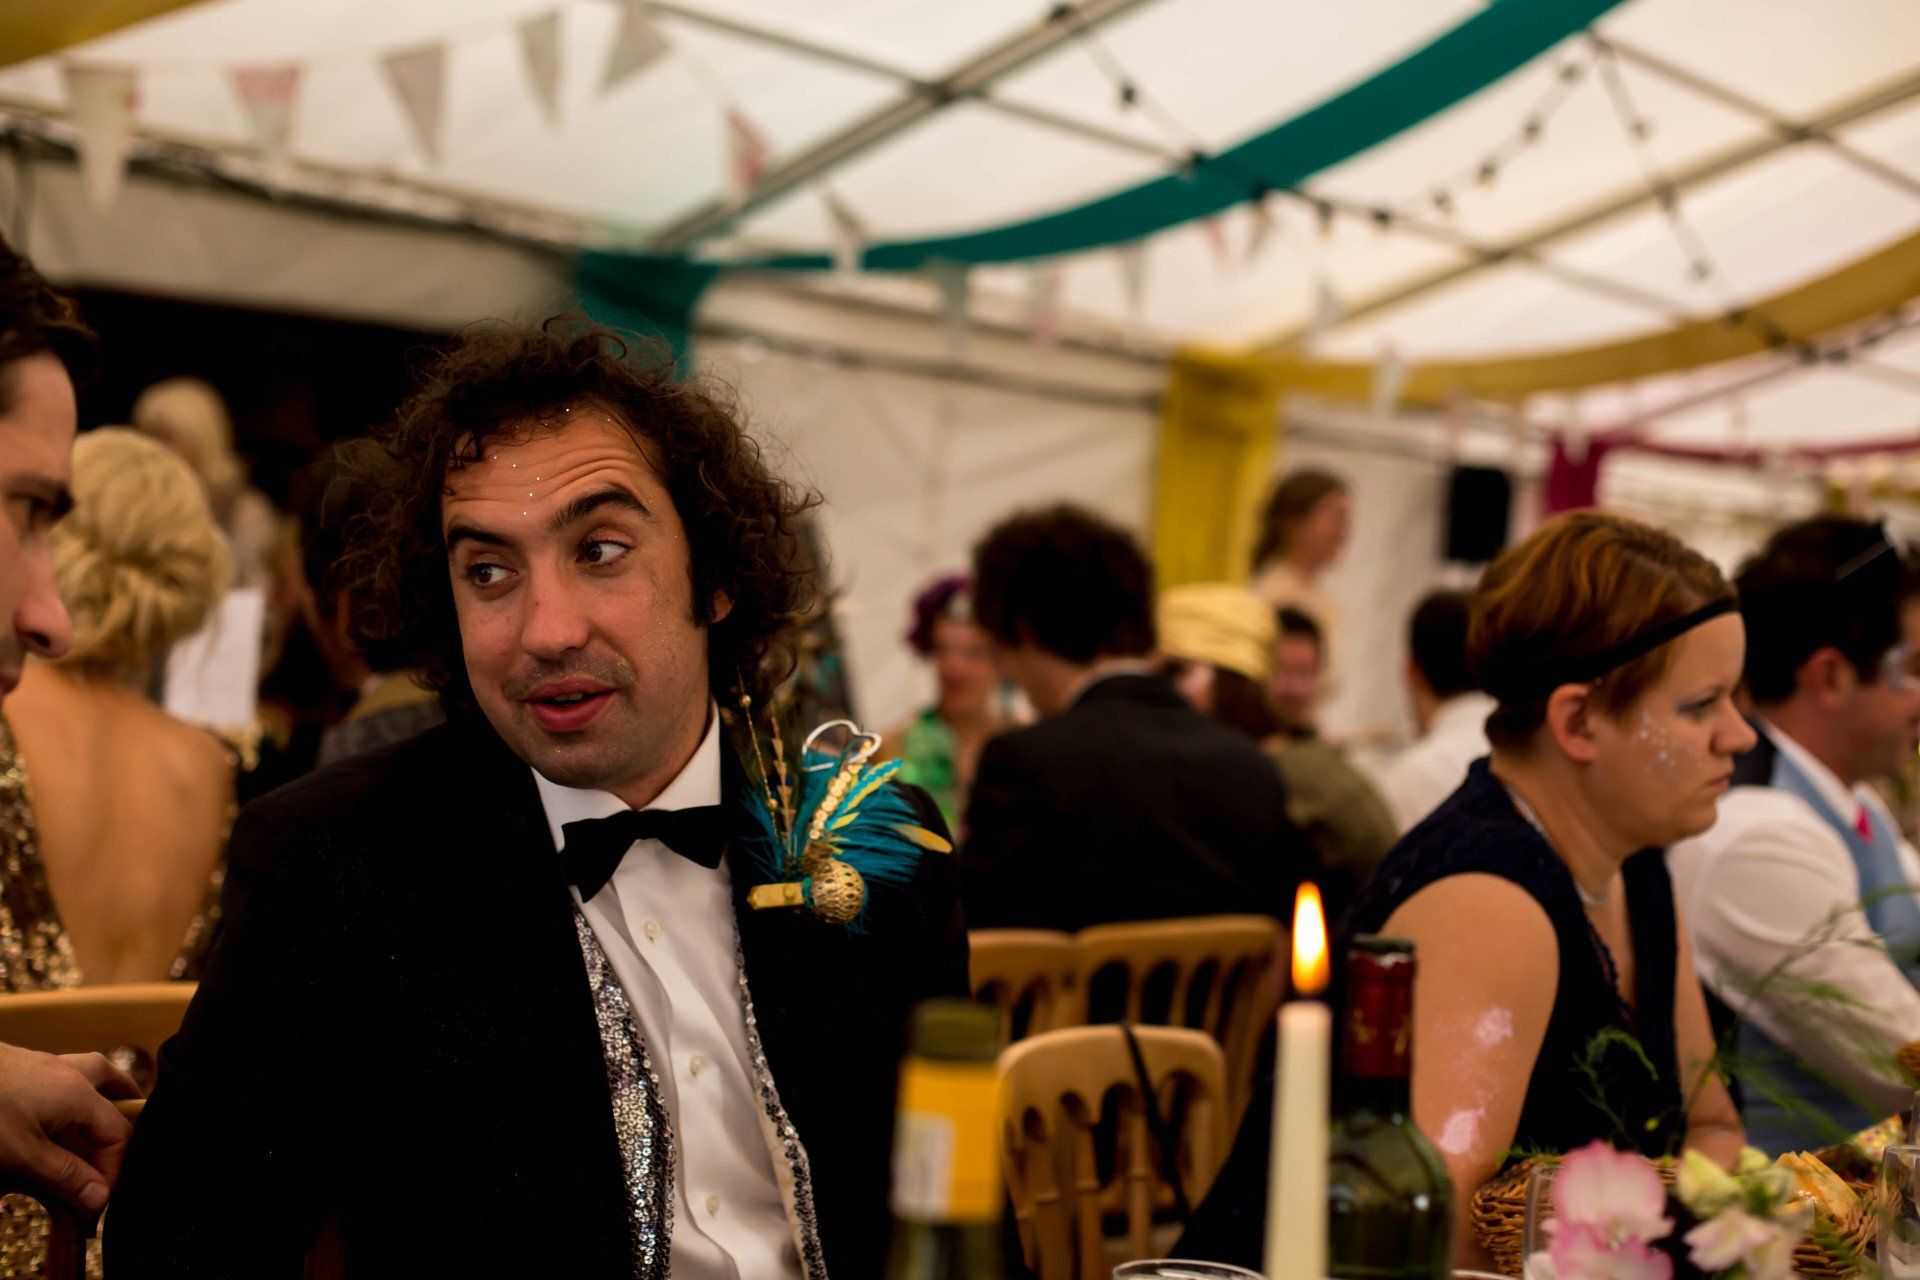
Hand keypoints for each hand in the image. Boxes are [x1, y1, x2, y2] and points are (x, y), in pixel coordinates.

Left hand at [0, 1044, 141, 1213]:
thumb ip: (64, 1174)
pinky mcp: (21, 1066)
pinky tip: (47, 1119)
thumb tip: (100, 1197)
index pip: (118, 1132)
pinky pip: (58, 1079)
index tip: (95, 1199)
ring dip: (97, 1101)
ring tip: (91, 1129)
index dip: (113, 1169)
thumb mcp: (24, 1153)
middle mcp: (70, 1072)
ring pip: (87, 1076)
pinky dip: (65, 1100)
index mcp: (79, 1092)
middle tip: (120, 1145)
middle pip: (114, 1086)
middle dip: (123, 1112)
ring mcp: (44, 1065)